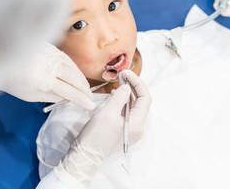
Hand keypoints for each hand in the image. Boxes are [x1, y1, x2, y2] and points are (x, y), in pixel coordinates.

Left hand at [0, 43, 93, 109]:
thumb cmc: (12, 81)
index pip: (68, 90)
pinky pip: (67, 60)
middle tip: (90, 98)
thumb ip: (52, 96)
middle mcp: (47, 64)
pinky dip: (74, 69)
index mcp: (40, 79)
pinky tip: (78, 77)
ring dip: (81, 79)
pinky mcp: (49, 47)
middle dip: (84, 89)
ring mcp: (49, 53)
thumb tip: (71, 99)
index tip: (89, 105)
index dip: (81, 99)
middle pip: (73, 77)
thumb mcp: (30, 95)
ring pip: (72, 67)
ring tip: (86, 89)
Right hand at [54, 70, 150, 185]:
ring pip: (133, 106)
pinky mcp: (121, 130)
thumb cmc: (96, 136)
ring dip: (127, 93)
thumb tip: (126, 87)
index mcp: (138, 123)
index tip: (126, 73)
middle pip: (140, 101)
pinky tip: (114, 95)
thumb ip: (120, 97)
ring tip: (118, 81)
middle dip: (132, 86)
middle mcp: (137, 127)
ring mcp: (129, 129)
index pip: (145, 98)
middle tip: (122, 75)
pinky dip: (121, 101)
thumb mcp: (108, 113)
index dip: (137, 83)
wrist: (84, 157)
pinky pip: (125, 112)